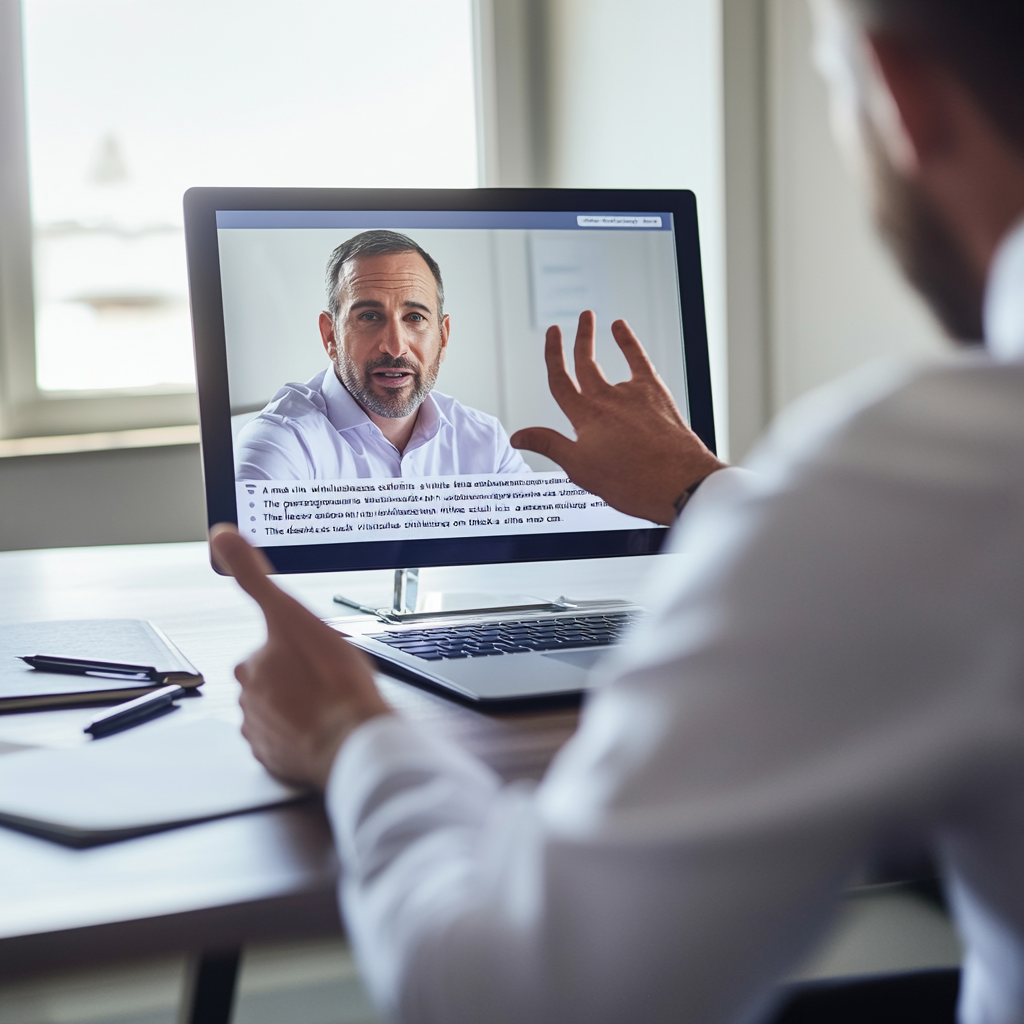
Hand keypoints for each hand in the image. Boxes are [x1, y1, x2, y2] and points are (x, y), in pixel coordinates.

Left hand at [210, 524, 389, 788]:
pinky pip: (288, 744)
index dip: (297, 651)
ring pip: (283, 712)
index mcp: (253, 666)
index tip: (317, 659)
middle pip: (276, 682)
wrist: (353, 741)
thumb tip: (222, 537)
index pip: (270, 652)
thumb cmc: (331, 683)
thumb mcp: (292, 614)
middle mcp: (249, 701)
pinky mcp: (278, 762)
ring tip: (331, 706)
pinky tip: (325, 729)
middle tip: (329, 681)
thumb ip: (253, 576)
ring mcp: (263, 734)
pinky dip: (305, 737)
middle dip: (299, 681)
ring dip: (303, 709)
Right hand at [510, 312, 725, 525]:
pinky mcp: (655, 393)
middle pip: (583, 364)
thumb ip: (549, 445)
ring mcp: (631, 394)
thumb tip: (519, 435)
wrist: (677, 482)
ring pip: (608, 360)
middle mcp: (606, 400)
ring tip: (589, 319)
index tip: (550, 339)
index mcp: (585, 418)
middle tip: (562, 327)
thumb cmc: (632, 481)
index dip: (552, 358)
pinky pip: (638, 359)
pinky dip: (628, 341)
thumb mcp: (580, 469)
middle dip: (571, 343)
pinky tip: (621, 328)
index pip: (560, 382)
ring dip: (596, 338)